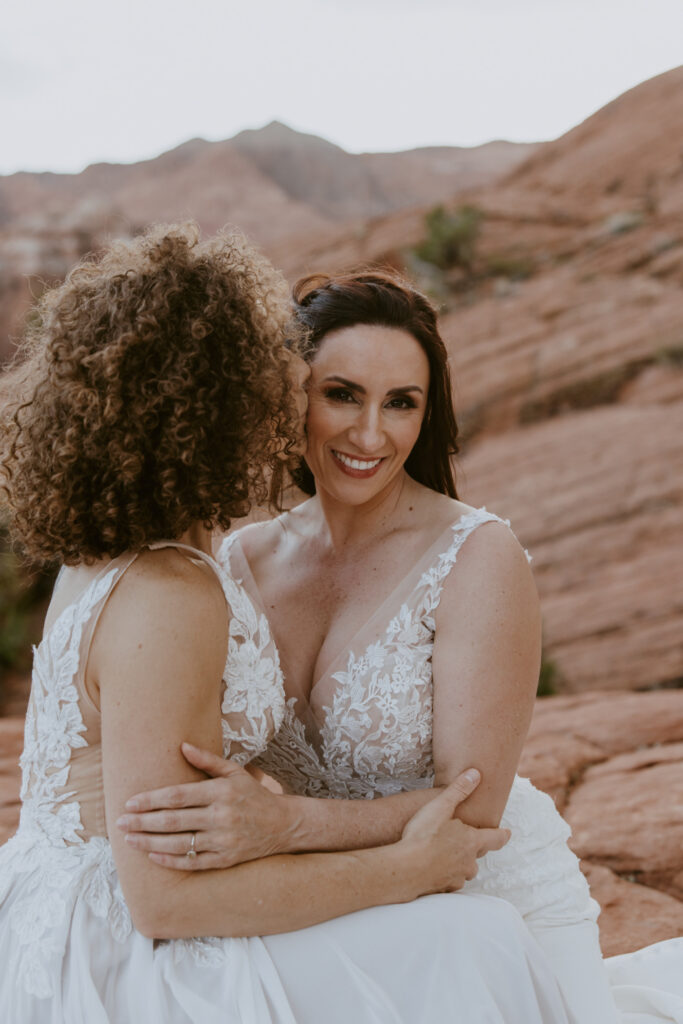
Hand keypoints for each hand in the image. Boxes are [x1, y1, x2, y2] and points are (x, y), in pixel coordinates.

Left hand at [116, 743, 298, 869]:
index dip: (151, 800)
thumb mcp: (234, 772)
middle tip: (120, 823)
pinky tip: (153, 856)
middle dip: (143, 822)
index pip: (178, 796)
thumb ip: (207, 760)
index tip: (130, 802)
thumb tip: (181, 746)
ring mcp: (224, 841)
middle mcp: (222, 816)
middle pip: (173, 821)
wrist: (283, 825)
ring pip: (180, 844)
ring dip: (150, 843)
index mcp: (221, 792)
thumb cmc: (254, 795)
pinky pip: (193, 862)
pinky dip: (171, 860)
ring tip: (130, 840)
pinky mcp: (226, 860)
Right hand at [399, 769, 509, 893]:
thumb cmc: (423, 836)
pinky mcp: (445, 888)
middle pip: (477, 854)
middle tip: (464, 840)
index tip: (507, 833)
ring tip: (446, 854)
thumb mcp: (440, 807)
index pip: (495, 838)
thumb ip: (459, 790)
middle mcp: (469, 861)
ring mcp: (458, 877)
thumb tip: (476, 774)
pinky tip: (433, 869)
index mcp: (472, 841)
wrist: (406, 869)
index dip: (502, 835)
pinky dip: (445, 875)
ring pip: (465, 869)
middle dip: (473, 848)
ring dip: (459, 862)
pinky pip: (451, 881)